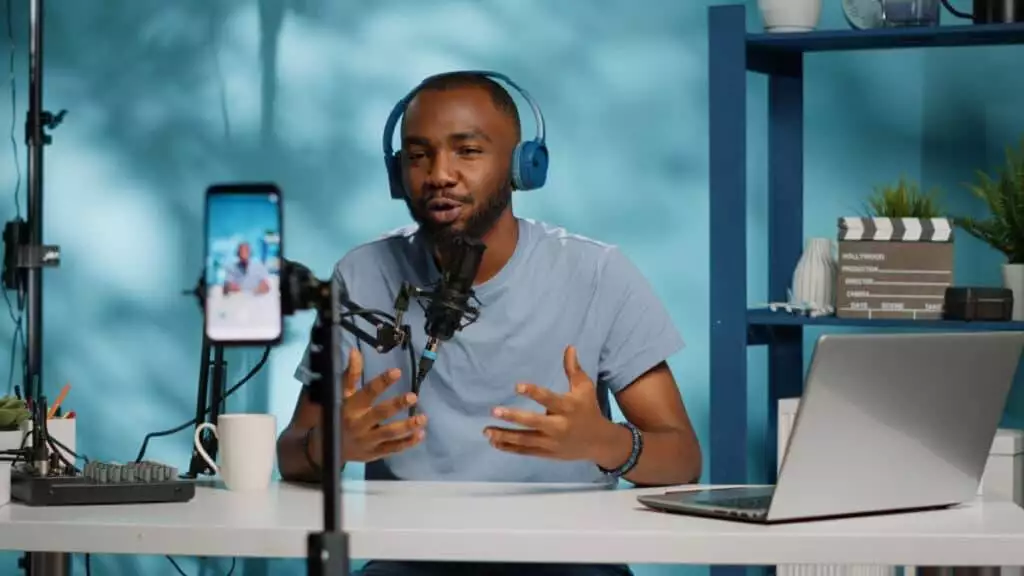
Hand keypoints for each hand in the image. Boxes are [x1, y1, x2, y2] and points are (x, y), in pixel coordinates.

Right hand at [338, 349, 426, 461]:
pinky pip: (392, 449)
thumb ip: (350, 375)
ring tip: (423, 418)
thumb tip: (355, 352)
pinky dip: (407, 443)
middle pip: (380, 414)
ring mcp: (367, 441)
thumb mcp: (341, 395)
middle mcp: (359, 424)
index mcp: (351, 407)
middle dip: (396, 405)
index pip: (367, 392)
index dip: (382, 382)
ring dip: (407, 426)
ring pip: (389, 434)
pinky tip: (421, 434)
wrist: (323, 449)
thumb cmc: (336, 416)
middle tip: (413, 396)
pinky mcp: (374, 453)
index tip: (397, 372)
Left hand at [484, 345, 610, 461]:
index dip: (533, 392)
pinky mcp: (546, 453)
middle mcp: (559, 426)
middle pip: (533, 422)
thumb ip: (573, 369)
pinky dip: (509, 448)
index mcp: (568, 407)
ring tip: (486, 430)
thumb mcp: (585, 388)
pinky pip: (525, 451)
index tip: (517, 385)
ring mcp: (551, 442)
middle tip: (494, 411)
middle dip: (513, 418)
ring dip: (505, 436)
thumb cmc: (589, 409)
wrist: (599, 442)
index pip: (548, 399)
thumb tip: (569, 347)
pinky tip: (494, 443)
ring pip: (525, 440)